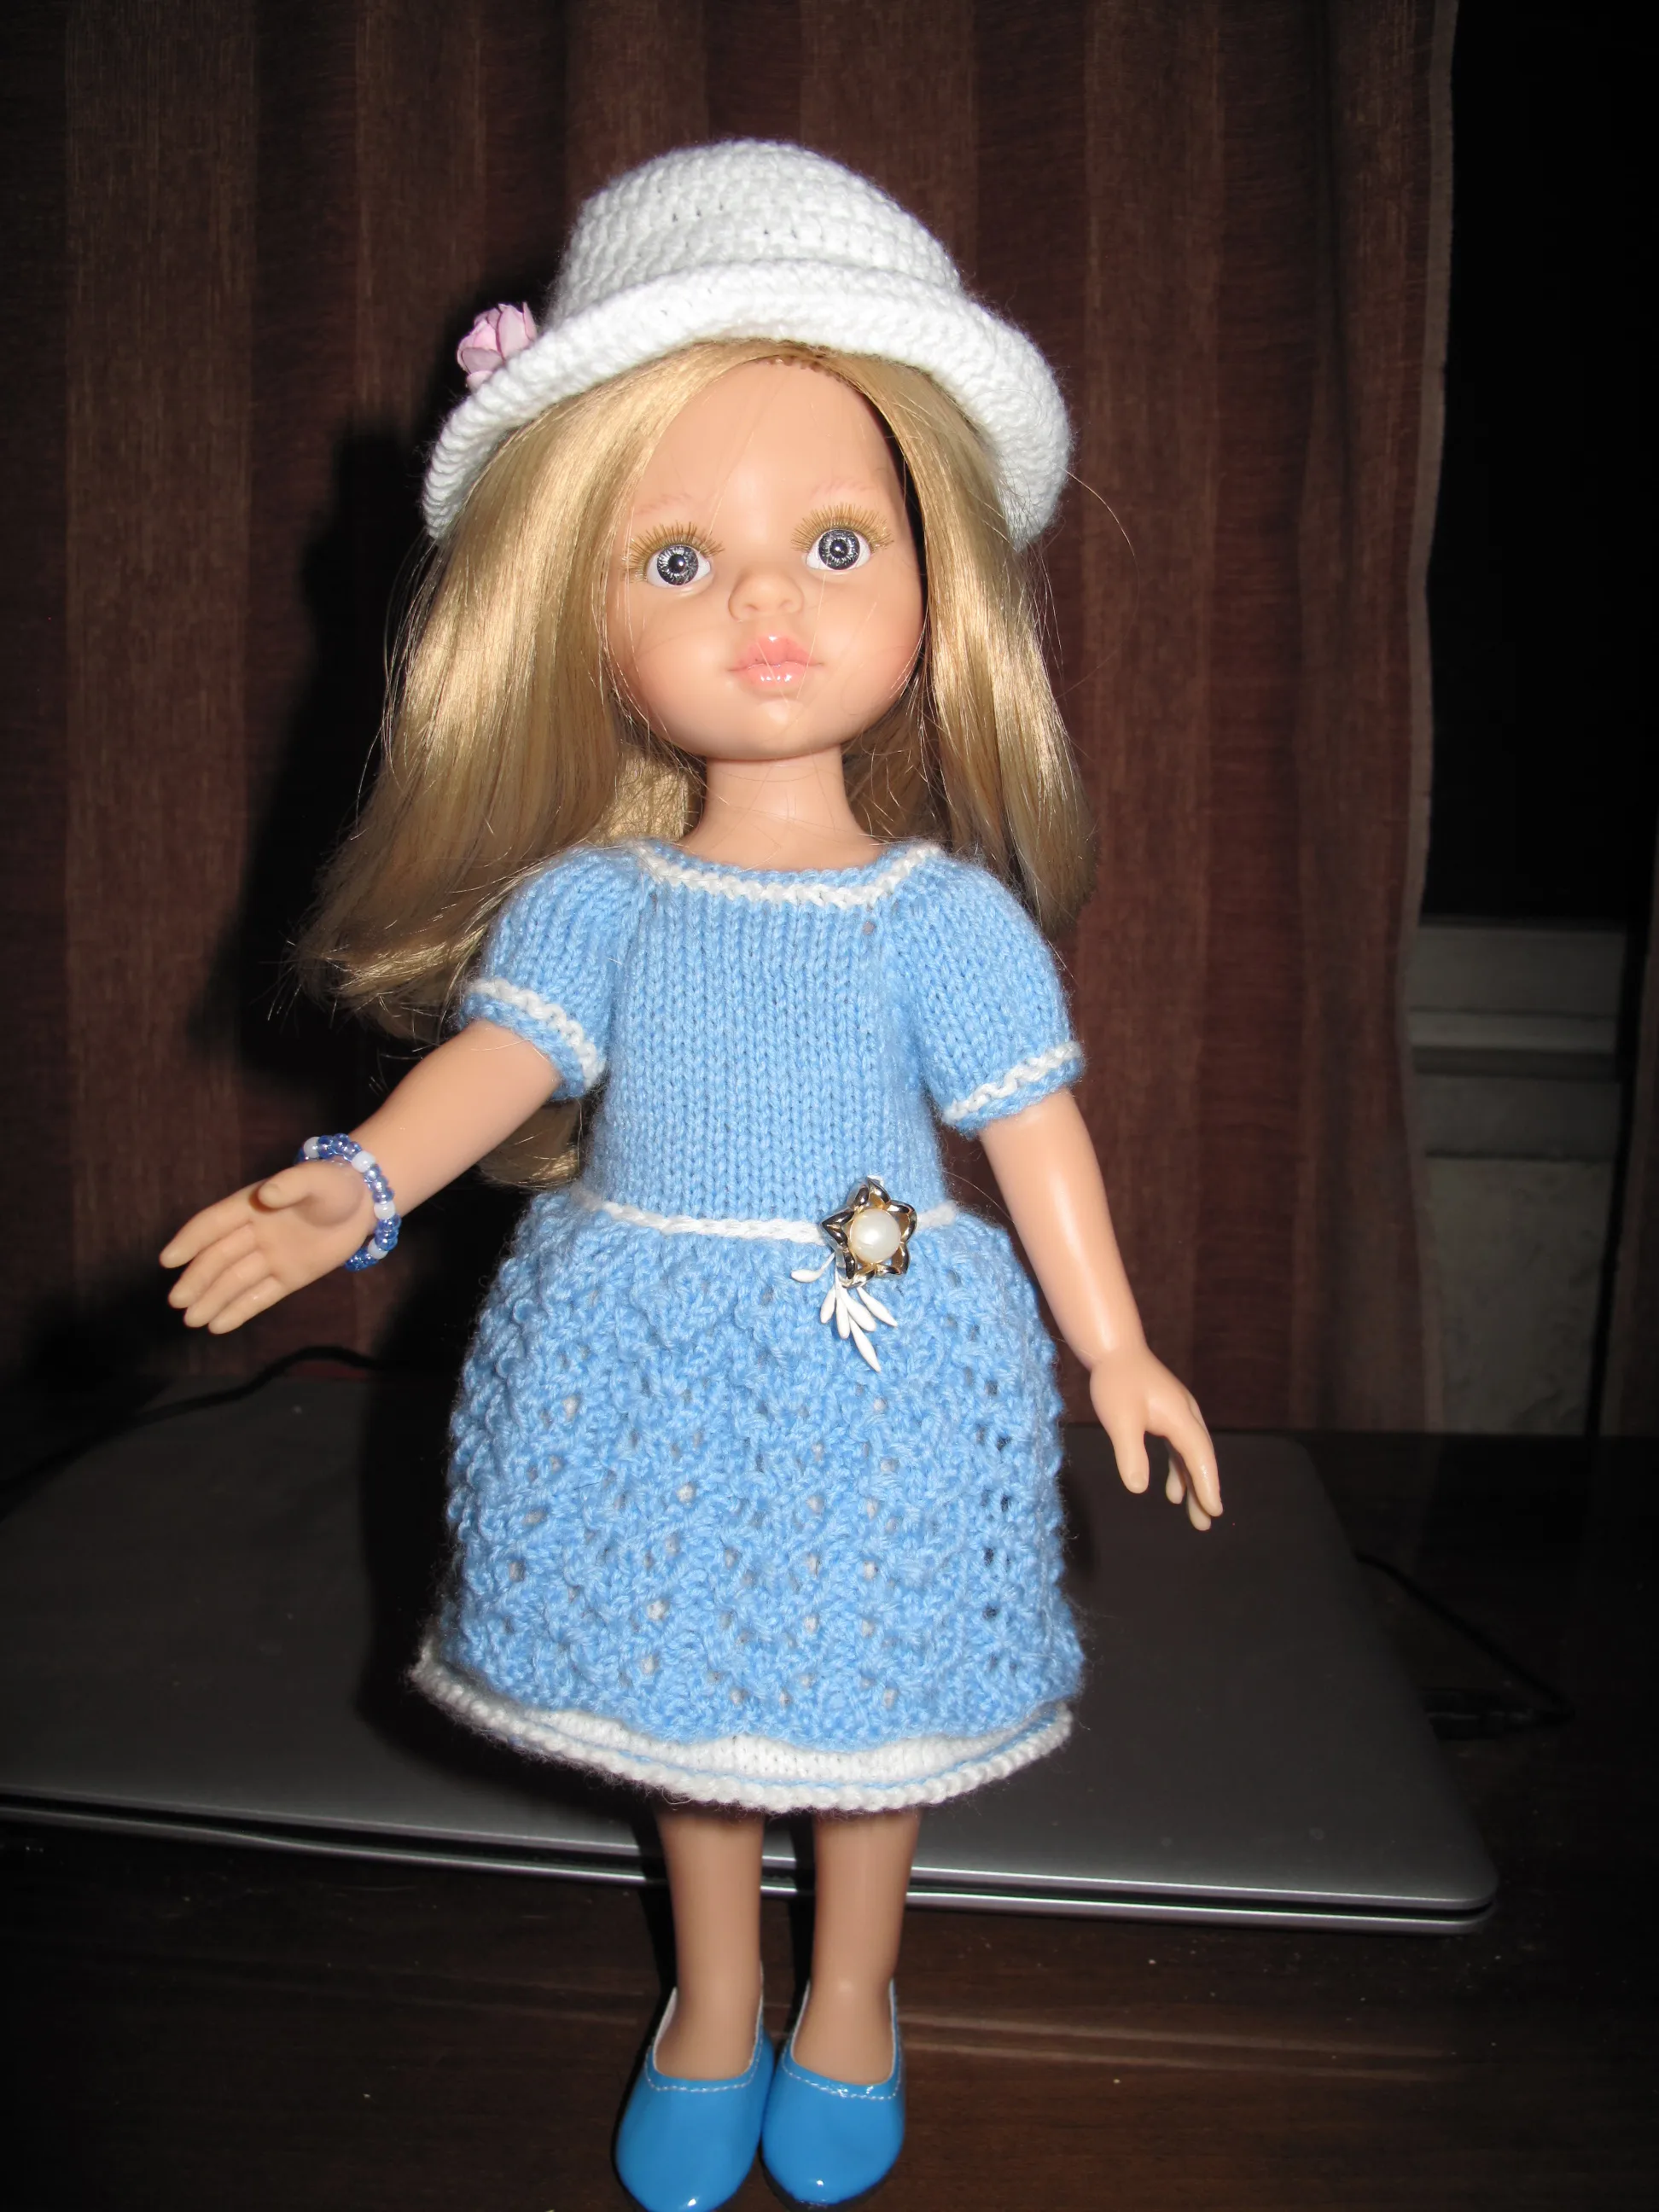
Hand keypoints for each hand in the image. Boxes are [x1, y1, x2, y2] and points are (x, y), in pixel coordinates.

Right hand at [160, 1161, 373, 1332]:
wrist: (364, 1203)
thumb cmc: (335, 1184)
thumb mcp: (316, 1179)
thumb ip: (291, 1185)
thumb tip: (267, 1195)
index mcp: (252, 1205)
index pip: (213, 1224)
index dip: (190, 1240)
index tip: (169, 1260)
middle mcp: (254, 1233)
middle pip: (219, 1258)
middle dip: (198, 1279)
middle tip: (176, 1301)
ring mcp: (271, 1257)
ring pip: (236, 1281)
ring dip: (212, 1300)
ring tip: (190, 1320)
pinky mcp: (289, 1277)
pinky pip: (261, 1296)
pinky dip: (240, 1310)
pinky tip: (217, 1326)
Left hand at [1089, 1344, 1220, 1530]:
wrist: (1114, 1350)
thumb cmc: (1115, 1382)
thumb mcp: (1119, 1420)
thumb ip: (1130, 1453)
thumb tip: (1138, 1488)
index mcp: (1180, 1417)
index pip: (1199, 1456)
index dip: (1207, 1484)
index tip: (1214, 1511)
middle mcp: (1186, 1416)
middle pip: (1201, 1459)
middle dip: (1205, 1491)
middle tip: (1206, 1522)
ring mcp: (1179, 1415)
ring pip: (1192, 1455)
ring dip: (1193, 1484)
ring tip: (1195, 1515)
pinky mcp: (1169, 1415)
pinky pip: (1180, 1448)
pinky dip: (1180, 1469)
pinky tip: (1174, 1491)